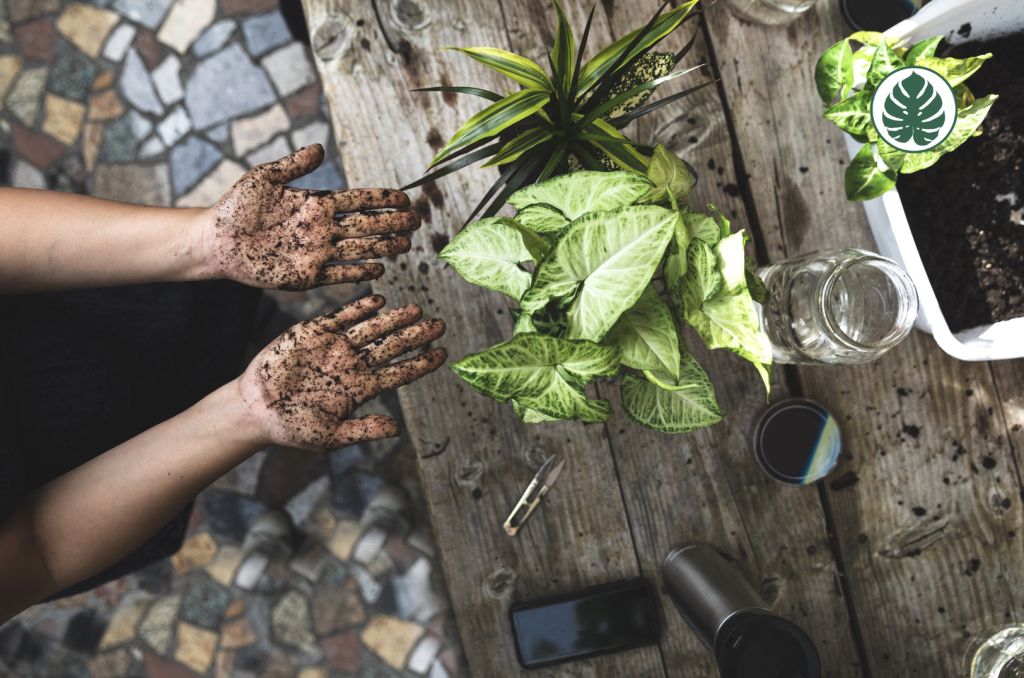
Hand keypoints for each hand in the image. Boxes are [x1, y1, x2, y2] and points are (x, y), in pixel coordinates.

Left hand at [201, 144, 419, 290]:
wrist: (216, 241)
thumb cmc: (236, 207)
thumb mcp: (264, 178)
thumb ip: (293, 165)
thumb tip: (320, 147)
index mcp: (316, 203)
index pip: (357, 200)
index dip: (381, 199)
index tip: (404, 197)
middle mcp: (322, 228)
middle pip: (366, 225)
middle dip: (392, 223)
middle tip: (416, 222)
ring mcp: (317, 253)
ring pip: (359, 249)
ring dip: (384, 247)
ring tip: (406, 245)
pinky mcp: (307, 275)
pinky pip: (339, 274)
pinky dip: (358, 272)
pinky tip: (378, 269)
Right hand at [237, 295, 446, 450]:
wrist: (257, 411)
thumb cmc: (294, 428)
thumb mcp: (332, 436)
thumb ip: (364, 430)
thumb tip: (397, 430)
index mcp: (361, 389)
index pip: (400, 373)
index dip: (422, 363)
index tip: (443, 354)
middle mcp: (353, 365)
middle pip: (392, 347)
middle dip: (416, 335)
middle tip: (439, 324)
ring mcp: (334, 347)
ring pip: (371, 329)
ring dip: (393, 319)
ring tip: (415, 309)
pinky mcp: (313, 332)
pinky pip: (340, 317)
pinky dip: (358, 308)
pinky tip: (377, 301)